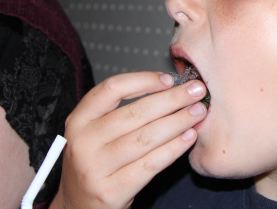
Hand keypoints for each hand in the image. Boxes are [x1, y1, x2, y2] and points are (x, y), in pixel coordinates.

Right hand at [49, 72, 206, 208]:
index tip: (169, 79)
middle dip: (172, 99)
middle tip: (197, 91)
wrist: (78, 207)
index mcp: (78, 120)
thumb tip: (168, 89)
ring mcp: (96, 168)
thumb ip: (121, 111)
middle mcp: (84, 142)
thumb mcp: (94, 132)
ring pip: (146, 138)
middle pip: (135, 112)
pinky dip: (174, 148)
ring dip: (178, 121)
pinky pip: (151, 164)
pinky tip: (188, 137)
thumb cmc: (94, 163)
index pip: (112, 89)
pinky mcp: (112, 191)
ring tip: (198, 112)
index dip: (144, 80)